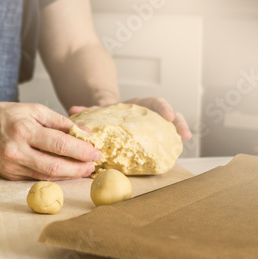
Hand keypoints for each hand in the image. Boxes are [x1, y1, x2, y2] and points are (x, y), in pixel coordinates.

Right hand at [0, 99, 100, 180]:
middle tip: (93, 166)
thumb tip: (84, 134)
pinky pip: (35, 178)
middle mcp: (16, 151)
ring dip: (68, 175)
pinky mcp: (7, 175)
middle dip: (78, 169)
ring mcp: (10, 166)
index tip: (96, 152)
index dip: (81, 150)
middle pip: (55, 166)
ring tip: (83, 170)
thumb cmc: (3, 115)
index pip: (60, 144)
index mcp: (23, 131)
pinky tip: (64, 172)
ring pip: (46, 176)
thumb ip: (59, 122)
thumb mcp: (32, 110)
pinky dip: (53, 176)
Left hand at [68, 97, 191, 140]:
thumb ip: (88, 110)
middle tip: (184, 133)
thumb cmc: (105, 115)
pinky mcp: (152, 138)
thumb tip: (73, 110)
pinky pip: (162, 142)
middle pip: (168, 114)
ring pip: (170, 127)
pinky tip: (173, 156)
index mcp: (138, 105)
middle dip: (179, 121)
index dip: (162, 108)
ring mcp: (152, 126)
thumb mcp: (98, 111)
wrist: (106, 118)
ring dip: (179, 133)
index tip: (168, 116)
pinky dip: (168, 148)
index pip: (154, 102)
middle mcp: (149, 114)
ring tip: (184, 142)